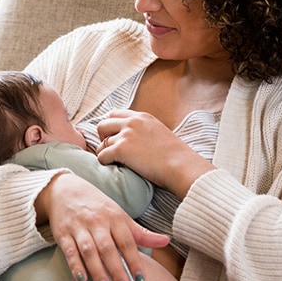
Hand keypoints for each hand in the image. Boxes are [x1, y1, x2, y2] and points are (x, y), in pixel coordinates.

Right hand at [35, 172, 168, 280]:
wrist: (64, 189)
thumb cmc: (97, 206)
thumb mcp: (120, 215)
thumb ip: (141, 232)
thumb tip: (167, 241)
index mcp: (114, 217)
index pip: (127, 241)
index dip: (134, 261)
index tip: (141, 279)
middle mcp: (97, 222)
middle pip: (108, 248)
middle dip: (116, 270)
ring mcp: (79, 227)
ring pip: (89, 251)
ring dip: (97, 271)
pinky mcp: (63, 233)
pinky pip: (69, 251)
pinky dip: (75, 266)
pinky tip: (81, 279)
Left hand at [96, 109, 212, 196]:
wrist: (180, 165)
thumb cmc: (175, 155)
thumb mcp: (159, 132)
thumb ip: (144, 130)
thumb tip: (134, 139)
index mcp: (142, 117)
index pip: (115, 114)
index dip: (111, 127)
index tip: (114, 137)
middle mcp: (132, 122)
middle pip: (103, 125)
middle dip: (103, 137)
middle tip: (109, 149)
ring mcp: (126, 135)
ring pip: (101, 142)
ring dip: (104, 152)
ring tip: (112, 161)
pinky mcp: (121, 149)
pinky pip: (102, 155)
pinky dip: (104, 162)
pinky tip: (111, 166)